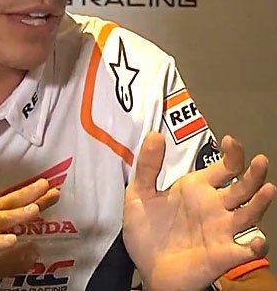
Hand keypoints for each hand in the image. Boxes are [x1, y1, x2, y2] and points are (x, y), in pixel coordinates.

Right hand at [0, 178, 59, 288]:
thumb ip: (11, 261)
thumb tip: (34, 251)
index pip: (8, 210)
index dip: (29, 200)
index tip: (50, 193)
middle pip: (1, 207)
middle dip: (23, 196)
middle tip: (45, 187)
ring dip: (13, 215)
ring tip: (34, 210)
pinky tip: (12, 240)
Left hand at [123, 132, 275, 290]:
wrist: (146, 267)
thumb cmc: (146, 232)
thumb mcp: (139, 194)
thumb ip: (148, 166)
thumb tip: (154, 135)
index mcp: (197, 190)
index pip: (223, 168)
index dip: (231, 154)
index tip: (230, 141)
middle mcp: (214, 208)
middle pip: (242, 188)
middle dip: (253, 174)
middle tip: (260, 161)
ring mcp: (221, 231)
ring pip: (249, 214)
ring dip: (260, 203)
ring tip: (268, 189)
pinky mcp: (222, 254)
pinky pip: (245, 251)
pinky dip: (255, 246)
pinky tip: (257, 240)